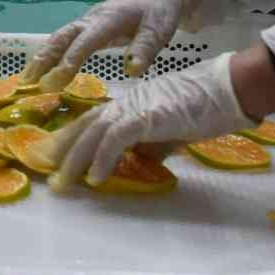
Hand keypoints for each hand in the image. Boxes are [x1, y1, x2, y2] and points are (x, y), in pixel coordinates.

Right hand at [18, 0, 201, 89]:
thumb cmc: (158, 10)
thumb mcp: (159, 29)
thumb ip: (145, 48)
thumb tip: (131, 71)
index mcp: (108, 19)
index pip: (84, 42)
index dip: (68, 62)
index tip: (54, 82)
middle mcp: (91, 19)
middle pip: (61, 38)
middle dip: (43, 59)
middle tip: (27, 82)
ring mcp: (87, 22)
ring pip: (58, 38)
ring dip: (41, 57)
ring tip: (25, 80)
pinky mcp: (87, 27)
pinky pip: (64, 40)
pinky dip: (49, 54)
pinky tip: (40, 69)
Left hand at [48, 52, 253, 190]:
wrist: (224, 90)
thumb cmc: (202, 110)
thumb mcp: (169, 133)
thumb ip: (150, 145)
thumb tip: (138, 161)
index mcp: (127, 105)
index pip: (90, 122)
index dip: (70, 139)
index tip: (54, 158)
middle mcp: (123, 104)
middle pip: (84, 127)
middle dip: (63, 151)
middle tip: (49, 176)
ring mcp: (133, 107)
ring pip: (93, 133)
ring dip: (75, 159)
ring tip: (64, 183)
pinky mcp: (145, 116)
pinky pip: (116, 139)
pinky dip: (102, 159)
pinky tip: (95, 178)